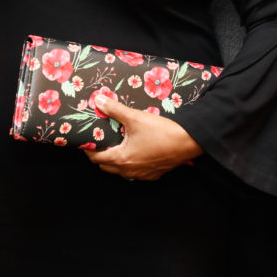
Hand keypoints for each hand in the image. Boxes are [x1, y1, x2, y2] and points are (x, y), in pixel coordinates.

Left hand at [84, 96, 202, 180]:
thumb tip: (99, 101)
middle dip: (101, 155)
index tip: (89, 140)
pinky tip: (136, 151)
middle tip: (102, 140)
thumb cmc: (161, 131)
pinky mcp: (153, 175)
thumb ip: (115, 109)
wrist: (187, 142)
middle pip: (106, 166)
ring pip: (120, 171)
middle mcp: (129, 171)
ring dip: (116, 160)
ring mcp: (142, 175)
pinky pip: (135, 173)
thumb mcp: (135, 117)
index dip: (89, 149)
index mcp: (121, 158)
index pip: (96, 158)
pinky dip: (131, 164)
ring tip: (119, 144)